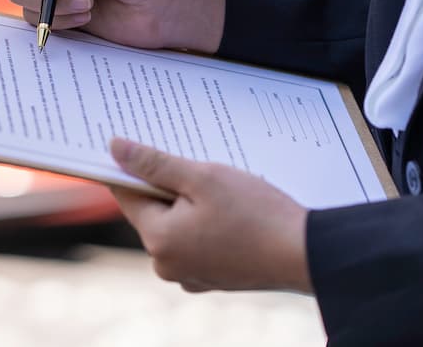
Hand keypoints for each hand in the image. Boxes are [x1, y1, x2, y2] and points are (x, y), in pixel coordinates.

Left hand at [109, 137, 311, 293]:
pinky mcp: (212, 277)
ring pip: (176, 225)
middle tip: (196, 165)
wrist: (308, 255)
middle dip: (169, 185)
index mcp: (159, 240)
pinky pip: (196, 241)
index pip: (127, 194)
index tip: (142, 145)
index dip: (132, 167)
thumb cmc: (257, 215)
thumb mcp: (203, 178)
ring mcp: (190, 274)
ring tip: (220, 188)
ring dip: (190, 203)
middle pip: (152, 210)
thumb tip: (114, 148)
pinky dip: (206, 224)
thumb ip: (154, 164)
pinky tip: (231, 211)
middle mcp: (167, 264)